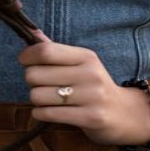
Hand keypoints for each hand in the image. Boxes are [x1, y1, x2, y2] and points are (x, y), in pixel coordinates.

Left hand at [18, 39, 149, 145]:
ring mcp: (91, 97)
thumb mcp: (81, 64)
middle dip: (31, 81)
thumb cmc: (94, 86)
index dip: (27, 56)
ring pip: (38, 96)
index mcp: (86, 56)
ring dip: (36, 100)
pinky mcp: (90, 118)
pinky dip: (40, 114)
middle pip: (35, 74)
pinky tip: (47, 112)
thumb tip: (31, 32)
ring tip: (47, 100)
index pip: (45, 51)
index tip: (24, 61)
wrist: (125, 114)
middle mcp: (90, 74)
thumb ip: (55, 50)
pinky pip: (48, 114)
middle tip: (41, 85)